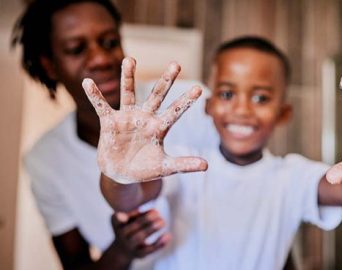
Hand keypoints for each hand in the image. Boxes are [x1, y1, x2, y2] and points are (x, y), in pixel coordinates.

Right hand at [82, 57, 207, 183]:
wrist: (121, 174)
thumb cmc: (145, 168)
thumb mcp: (165, 167)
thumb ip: (184, 164)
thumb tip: (206, 165)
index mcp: (159, 127)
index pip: (175, 111)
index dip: (186, 101)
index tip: (198, 88)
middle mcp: (145, 117)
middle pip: (157, 95)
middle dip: (166, 80)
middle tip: (176, 64)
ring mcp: (127, 118)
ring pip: (129, 93)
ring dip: (129, 77)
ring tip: (130, 59)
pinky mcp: (110, 122)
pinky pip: (102, 106)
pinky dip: (95, 96)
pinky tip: (88, 82)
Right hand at [111, 209, 169, 258]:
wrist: (123, 249)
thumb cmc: (129, 226)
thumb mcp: (129, 218)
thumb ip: (139, 213)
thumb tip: (154, 212)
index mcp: (116, 223)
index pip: (117, 218)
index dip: (126, 214)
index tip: (139, 209)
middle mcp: (120, 235)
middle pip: (133, 226)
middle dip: (147, 219)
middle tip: (158, 213)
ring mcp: (129, 246)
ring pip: (139, 237)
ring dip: (152, 228)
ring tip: (162, 222)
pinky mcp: (138, 254)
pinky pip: (149, 249)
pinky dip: (159, 243)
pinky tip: (168, 236)